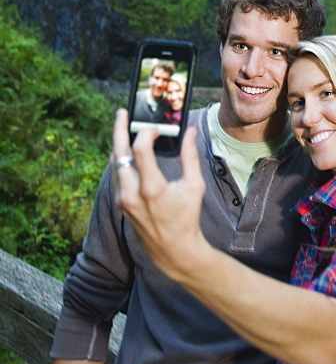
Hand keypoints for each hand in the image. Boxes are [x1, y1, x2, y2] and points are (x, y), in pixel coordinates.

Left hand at [112, 109, 206, 279]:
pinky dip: (121, 159)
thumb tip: (190, 132)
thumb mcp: (193, 186)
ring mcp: (123, 200)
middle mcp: (132, 194)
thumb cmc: (186, 218)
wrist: (173, 250)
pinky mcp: (121, 204)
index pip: (139, 150)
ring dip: (119, 144)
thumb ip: (190, 156)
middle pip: (118, 153)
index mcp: (151, 189)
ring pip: (115, 164)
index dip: (147, 133)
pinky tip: (127, 150)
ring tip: (124, 128)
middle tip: (122, 113)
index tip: (157, 129)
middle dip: (119, 130)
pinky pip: (117, 175)